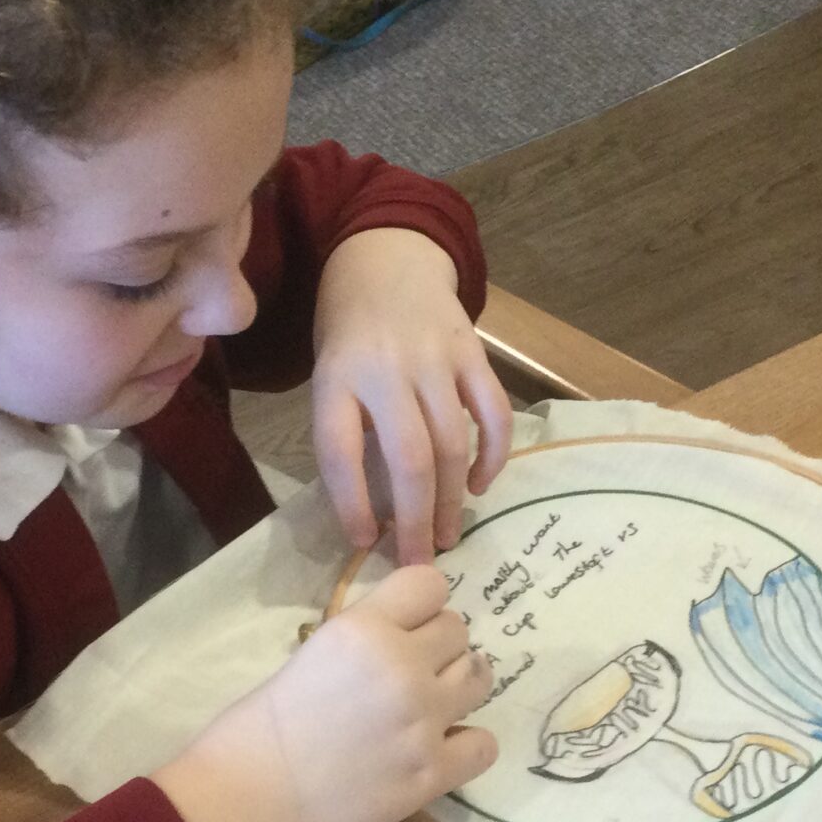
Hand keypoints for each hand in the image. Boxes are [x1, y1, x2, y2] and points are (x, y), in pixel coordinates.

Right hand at [153, 566, 496, 821]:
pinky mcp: (434, 772)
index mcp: (363, 628)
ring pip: (480, 679)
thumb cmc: (258, 730)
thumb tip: (402, 644)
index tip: (407, 628)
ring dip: (458, 690)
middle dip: (438, 650)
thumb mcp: (311, 655)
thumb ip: (363, 643)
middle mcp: (402, 665)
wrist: (252, 801)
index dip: (422, 607)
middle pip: (459, 632)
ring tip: (430, 710)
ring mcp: (424, 720)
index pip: (431, 584)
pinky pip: (484, 744)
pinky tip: (439, 753)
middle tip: (411, 677)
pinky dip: (465, 747)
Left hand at [310, 226, 513, 564]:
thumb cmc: (349, 333)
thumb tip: (373, 511)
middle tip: (419, 562)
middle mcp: (385, 367)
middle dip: (415, 519)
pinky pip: (493, 413)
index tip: (365, 543)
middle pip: (408, 458)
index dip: (351, 504)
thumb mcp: (328, 375)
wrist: (386, 259)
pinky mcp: (473, 352)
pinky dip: (492, 455)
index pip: (339, 451)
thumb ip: (347, 429)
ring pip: (452, 443)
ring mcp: (434, 358)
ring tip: (449, 536)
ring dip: (452, 499)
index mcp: (336, 377)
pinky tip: (479, 485)